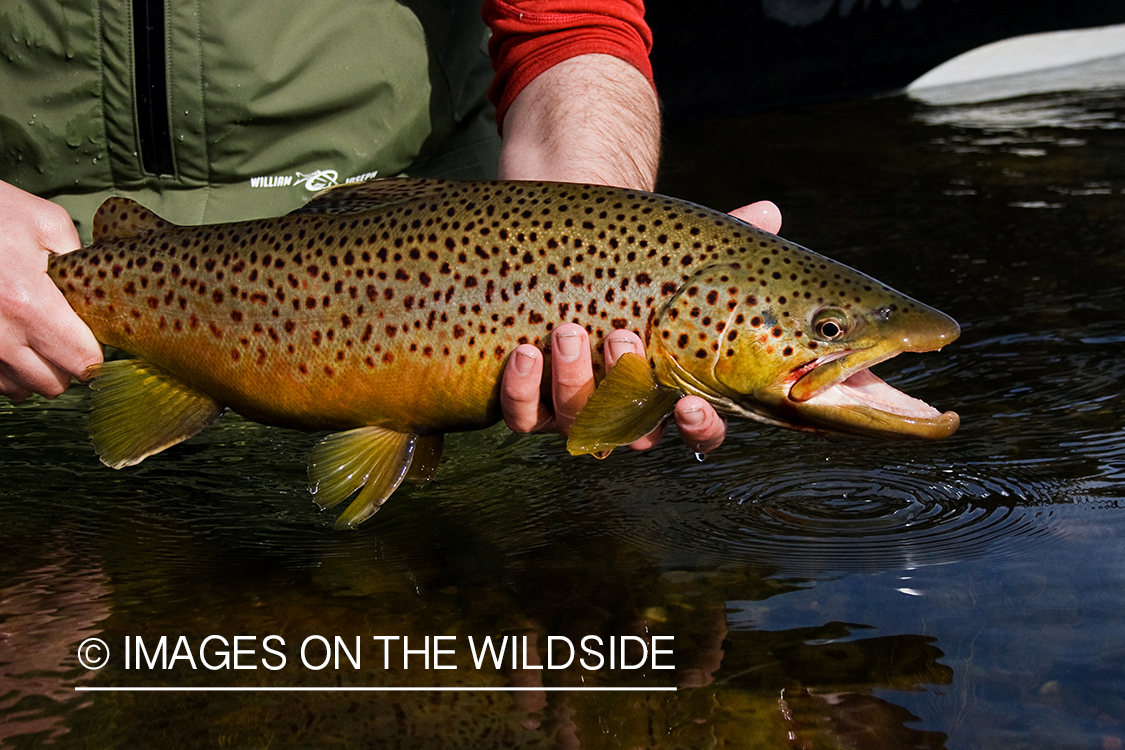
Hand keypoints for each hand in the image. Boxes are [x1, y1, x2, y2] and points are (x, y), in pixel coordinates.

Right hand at [0, 181, 102, 400]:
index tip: (90, 336)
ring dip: (35, 372)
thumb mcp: (47, 223)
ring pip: (21, 389)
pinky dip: (7, 372)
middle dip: (66, 366)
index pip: (81, 361)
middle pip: (53, 384)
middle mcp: (0, 335)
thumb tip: (101, 288)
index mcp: (29, 304)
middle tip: (64, 337)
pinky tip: (12, 343)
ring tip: (35, 339)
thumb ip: (81, 258)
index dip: (93, 352)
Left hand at [500, 199, 782, 454]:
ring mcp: (572, 408)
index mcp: (672, 387)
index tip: (688, 404)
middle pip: (630, 429)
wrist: (561, 245)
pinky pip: (520, 416)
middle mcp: (624, 408)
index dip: (697, 428)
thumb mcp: (678, 252)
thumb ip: (724, 240)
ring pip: (573, 421)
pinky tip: (524, 353)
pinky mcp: (526, 398)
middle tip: (621, 337)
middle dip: (624, 387)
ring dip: (572, 382)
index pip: (699, 432)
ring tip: (566, 330)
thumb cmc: (631, 261)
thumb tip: (768, 213)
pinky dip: (521, 390)